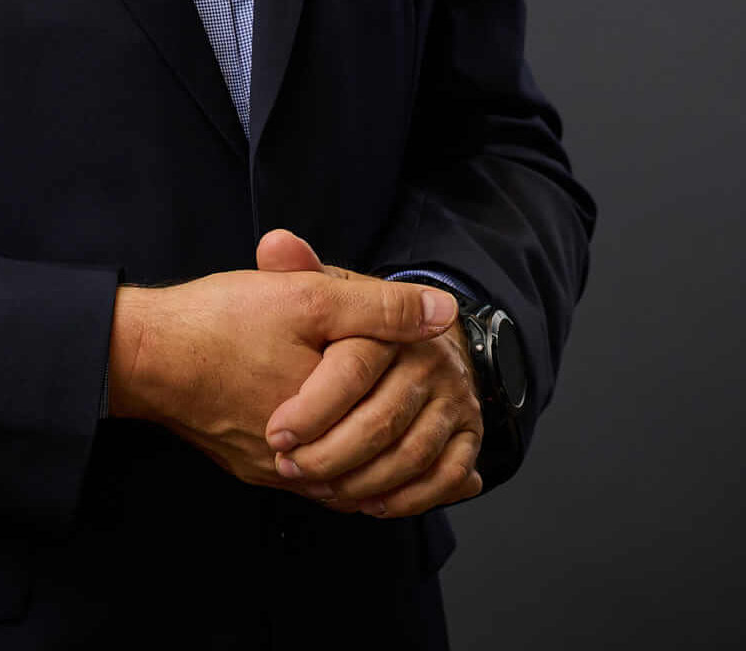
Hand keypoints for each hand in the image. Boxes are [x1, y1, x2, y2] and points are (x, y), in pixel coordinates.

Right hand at [106, 244, 457, 490]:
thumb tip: (444, 316)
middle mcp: (301, 459)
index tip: (440, 375)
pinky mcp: (248, 467)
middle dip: (412, 449)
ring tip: (405, 448)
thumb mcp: (307, 297)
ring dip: (379, 468)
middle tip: (445, 439)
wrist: (142, 354)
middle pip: (376, 466)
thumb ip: (377, 309)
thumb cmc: (218, 320)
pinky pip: (309, 482)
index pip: (395, 414)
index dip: (421, 392)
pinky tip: (339, 446)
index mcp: (327, 414)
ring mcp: (272, 469)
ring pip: (344, 484)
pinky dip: (338, 470)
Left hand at [258, 232, 482, 516]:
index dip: (312, 407)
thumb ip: (298, 271)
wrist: (415, 339)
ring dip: (363, 482)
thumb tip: (274, 242)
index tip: (276, 432)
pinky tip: (369, 504)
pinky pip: (446, 476)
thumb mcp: (326, 290)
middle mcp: (431, 360)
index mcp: (392, 326)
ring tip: (320, 491)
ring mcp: (456, 398)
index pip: (354, 369)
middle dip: (330, 454)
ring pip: (412, 454)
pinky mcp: (470, 432)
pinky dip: (409, 497)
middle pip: (382, 420)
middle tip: (289, 469)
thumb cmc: (353, 321)